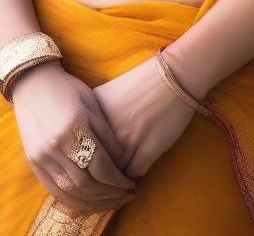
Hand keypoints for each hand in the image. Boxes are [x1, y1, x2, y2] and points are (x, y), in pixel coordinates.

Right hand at [10, 60, 137, 214]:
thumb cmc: (67, 89)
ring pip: (70, 192)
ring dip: (93, 202)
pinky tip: (88, 202)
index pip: (101, 165)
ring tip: (110, 202)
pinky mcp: (33, 162)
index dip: (118, 180)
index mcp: (75, 127)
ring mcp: (42, 155)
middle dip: (109, 195)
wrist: (32, 82)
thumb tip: (121, 162)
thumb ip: (106, 133)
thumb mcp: (91, 103)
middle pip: (86, 184)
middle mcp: (57, 145)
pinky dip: (73, 201)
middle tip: (125, 196)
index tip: (131, 184)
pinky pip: (54, 190)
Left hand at [90, 51, 199, 180]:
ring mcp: (126, 141)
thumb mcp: (109, 95)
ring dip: (116, 177)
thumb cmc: (141, 82)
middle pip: (95, 161)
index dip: (87, 154)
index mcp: (93, 113)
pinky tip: (134, 172)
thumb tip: (87, 140)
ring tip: (119, 177)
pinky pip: (133, 174)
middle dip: (99, 169)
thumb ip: (95, 117)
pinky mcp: (147, 150)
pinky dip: (132, 178)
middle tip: (105, 173)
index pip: (80, 146)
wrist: (172, 77)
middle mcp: (106, 129)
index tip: (93, 158)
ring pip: (113, 173)